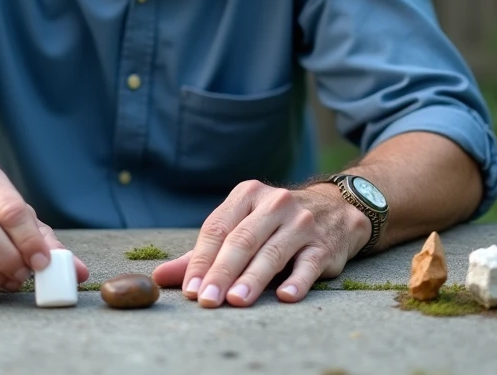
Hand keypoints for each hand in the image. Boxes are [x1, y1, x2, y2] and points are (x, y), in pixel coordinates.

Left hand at [152, 180, 369, 306]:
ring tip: (236, 302)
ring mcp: (301, 222)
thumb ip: (203, 253)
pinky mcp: (324, 244)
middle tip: (207, 299)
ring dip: (253, 279)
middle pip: (242, 240)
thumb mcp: (241, 225)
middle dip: (222, 272)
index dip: (201, 259)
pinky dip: (298, 280)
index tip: (189, 288)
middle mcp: (275, 204)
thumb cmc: (274, 223)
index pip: (217, 227)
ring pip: (272, 253)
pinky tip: (285, 296)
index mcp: (247, 195)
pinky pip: (308, 264)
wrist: (335, 209)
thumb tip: (161, 277)